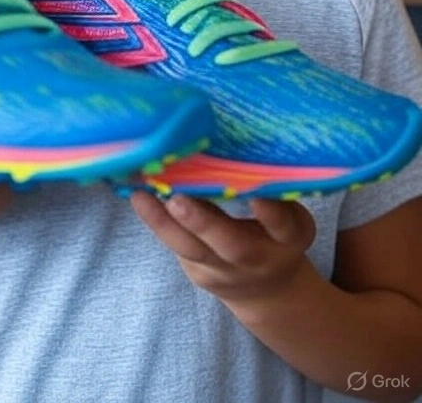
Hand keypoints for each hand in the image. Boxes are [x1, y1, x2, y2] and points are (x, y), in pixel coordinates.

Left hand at [131, 191, 315, 307]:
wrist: (266, 290)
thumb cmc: (276, 232)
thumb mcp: (290, 214)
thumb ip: (273, 190)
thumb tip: (241, 139)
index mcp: (289, 238)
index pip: (283, 225)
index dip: (271, 212)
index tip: (256, 193)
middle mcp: (258, 258)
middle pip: (232, 246)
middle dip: (204, 223)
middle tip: (178, 200)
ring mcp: (225, 270)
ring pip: (193, 249)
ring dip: (164, 223)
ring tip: (142, 197)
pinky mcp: (198, 272)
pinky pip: (176, 246)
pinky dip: (156, 222)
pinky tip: (138, 197)